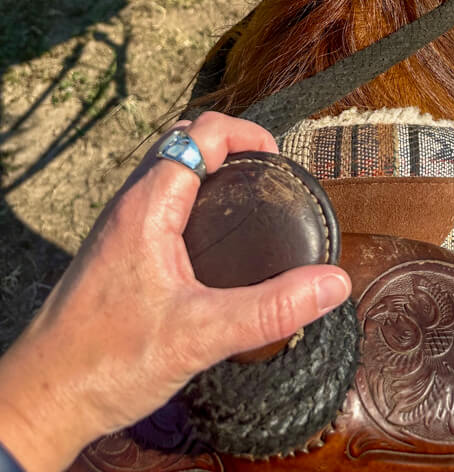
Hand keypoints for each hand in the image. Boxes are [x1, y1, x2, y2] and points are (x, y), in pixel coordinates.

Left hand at [0, 112, 350, 471]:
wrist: (43, 399)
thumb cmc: (105, 363)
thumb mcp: (200, 335)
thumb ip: (270, 308)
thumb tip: (332, 284)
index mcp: (149, 205)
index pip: (202, 131)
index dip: (247, 134)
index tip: (279, 161)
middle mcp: (130, 204)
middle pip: (185, 142)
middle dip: (231, 146)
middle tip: (269, 177)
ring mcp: (120, 226)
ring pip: (169, 171)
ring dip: (209, 170)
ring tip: (249, 202)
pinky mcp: (117, 250)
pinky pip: (158, 201)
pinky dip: (192, 198)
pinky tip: (213, 244)